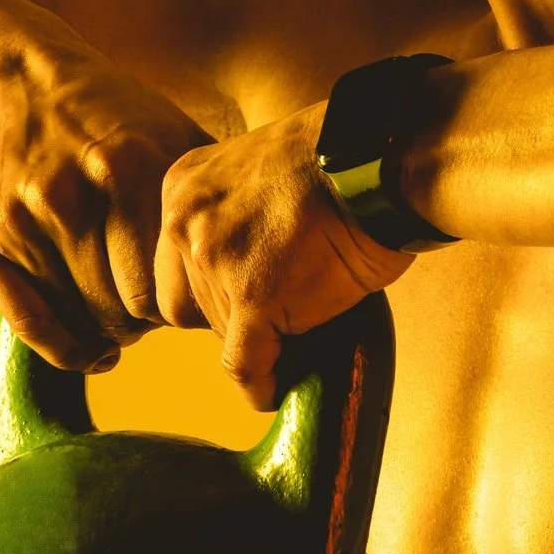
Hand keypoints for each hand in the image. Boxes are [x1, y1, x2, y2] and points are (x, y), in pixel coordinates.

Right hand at [0, 38, 215, 368]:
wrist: (9, 81)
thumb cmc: (110, 118)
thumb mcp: (171, 136)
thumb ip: (210, 199)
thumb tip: (264, 267)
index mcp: (126, 166)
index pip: (168, 284)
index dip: (185, 302)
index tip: (190, 295)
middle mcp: (67, 194)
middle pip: (126, 310)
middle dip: (149, 319)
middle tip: (157, 308)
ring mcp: (19, 219)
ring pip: (83, 322)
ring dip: (112, 328)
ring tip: (128, 310)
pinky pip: (33, 325)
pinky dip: (69, 349)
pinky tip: (94, 351)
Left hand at [155, 106, 416, 406]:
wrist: (379, 162)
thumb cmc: (340, 164)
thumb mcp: (257, 171)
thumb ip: (233, 215)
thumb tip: (238, 273)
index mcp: (182, 187)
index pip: (173, 266)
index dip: (209, 290)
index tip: (241, 297)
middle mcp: (184, 222)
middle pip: (191, 305)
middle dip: (231, 317)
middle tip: (277, 315)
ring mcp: (215, 260)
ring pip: (220, 335)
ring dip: (259, 340)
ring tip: (300, 330)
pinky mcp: (252, 297)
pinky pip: (244, 363)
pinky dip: (259, 384)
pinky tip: (275, 390)